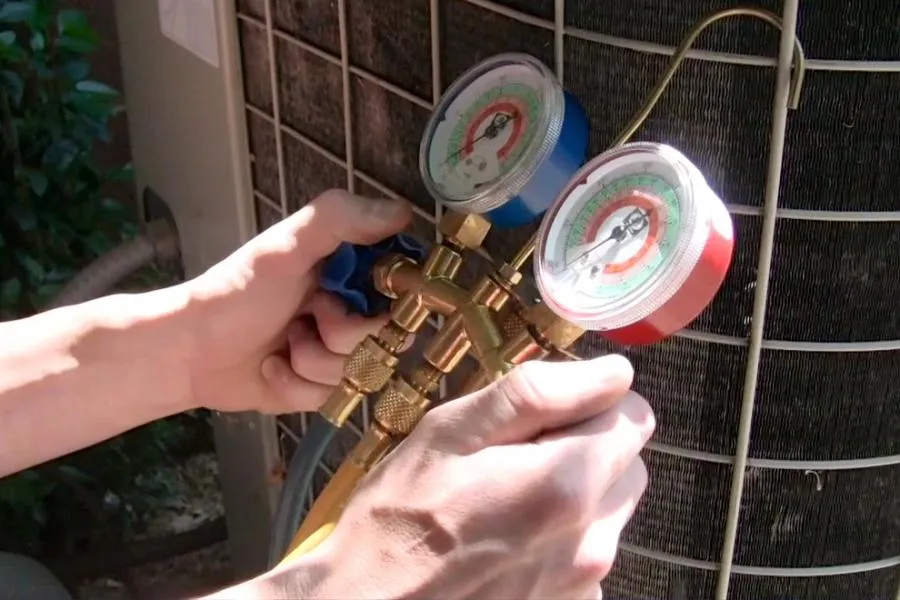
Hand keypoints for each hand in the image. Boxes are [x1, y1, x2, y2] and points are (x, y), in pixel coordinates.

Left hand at [182, 190, 411, 413]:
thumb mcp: (286, 247)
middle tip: (305, 316)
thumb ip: (341, 219)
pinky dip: (296, 385)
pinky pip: (332, 396)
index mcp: (348, 270)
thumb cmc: (236, 293)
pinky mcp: (319, 388)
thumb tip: (404, 212)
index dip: (392, 297)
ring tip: (282, 344)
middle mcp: (349, 309)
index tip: (362, 296)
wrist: (188, 351)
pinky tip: (272, 368)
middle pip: (386, 335)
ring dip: (313, 360)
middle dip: (342, 333)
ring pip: (359, 370)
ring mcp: (335, 351)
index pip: (403, 284)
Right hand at [265, 354, 654, 598]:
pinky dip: (562, 536)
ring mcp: (582, 582)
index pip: (635, 415)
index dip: (592, 401)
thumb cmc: (400, 515)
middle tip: (517, 452)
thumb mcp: (453, 431)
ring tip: (507, 497)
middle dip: (586, 444)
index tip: (544, 412)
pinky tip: (509, 538)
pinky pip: (587, 550)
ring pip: (611, 508)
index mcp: (567, 483)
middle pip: (628, 463)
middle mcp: (591, 540)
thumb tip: (613, 372)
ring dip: (577, 491)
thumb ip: (539, 393)